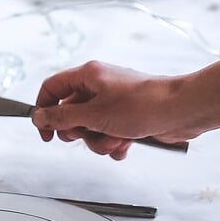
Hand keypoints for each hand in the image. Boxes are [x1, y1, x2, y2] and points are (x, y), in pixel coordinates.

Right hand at [31, 61, 201, 159]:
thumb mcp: (94, 114)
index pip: (52, 89)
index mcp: (88, 76)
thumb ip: (62, 117)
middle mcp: (100, 87)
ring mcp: (114, 103)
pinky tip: (126, 144)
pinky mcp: (127, 118)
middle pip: (71, 114)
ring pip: (90, 129)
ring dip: (99, 141)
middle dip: (79, 132)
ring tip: (115, 139)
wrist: (180, 112)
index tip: (46, 133)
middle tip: (88, 133)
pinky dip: (114, 143)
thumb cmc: (142, 105)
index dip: (44, 111)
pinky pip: (109, 135)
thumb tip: (39, 116)